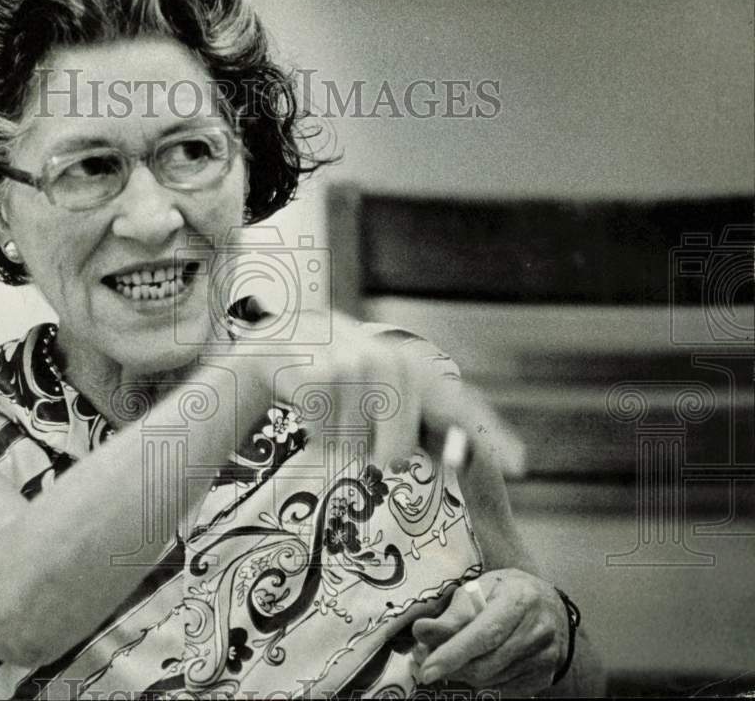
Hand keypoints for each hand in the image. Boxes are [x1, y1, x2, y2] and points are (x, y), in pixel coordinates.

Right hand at [225, 310, 521, 476]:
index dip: (490, 436)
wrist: (286, 341)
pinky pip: (324, 435)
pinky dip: (316, 430)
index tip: (521, 466)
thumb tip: (464, 453)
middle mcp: (394, 363)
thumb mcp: (388, 391)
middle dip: (376, 453)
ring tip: (335, 406)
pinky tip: (314, 404)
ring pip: (355, 447)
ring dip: (340, 439)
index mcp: (418, 369)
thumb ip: (425, 422)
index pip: (461, 407)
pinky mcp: (322, 375)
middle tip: (360, 427)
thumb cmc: (346, 378)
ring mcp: (357, 367)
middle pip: (395, 452)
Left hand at [411, 569, 568, 694]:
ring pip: (490, 680)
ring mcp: (544, 658)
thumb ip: (452, 613)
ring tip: (453, 657)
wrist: (550, 607)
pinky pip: (503, 690)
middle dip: (451, 666)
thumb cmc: (506, 593)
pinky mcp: (543, 677)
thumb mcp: (479, 588)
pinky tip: (479, 663)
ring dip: (463, 674)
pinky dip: (482, 681)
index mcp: (519, 599)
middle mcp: (537, 631)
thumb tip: (421, 631)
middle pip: (485, 664)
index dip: (453, 654)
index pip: (484, 634)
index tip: (427, 669)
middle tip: (428, 660)